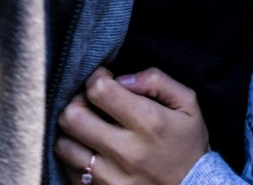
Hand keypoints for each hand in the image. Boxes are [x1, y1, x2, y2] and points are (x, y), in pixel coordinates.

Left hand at [56, 66, 209, 184]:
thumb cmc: (188, 142)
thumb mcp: (187, 103)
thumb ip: (157, 80)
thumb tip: (122, 78)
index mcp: (148, 123)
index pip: (100, 91)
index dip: (97, 77)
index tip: (104, 79)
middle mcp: (126, 152)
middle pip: (72, 117)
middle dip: (77, 101)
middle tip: (90, 101)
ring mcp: (110, 178)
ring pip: (63, 145)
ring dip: (71, 130)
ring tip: (88, 125)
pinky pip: (69, 171)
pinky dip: (74, 155)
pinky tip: (91, 148)